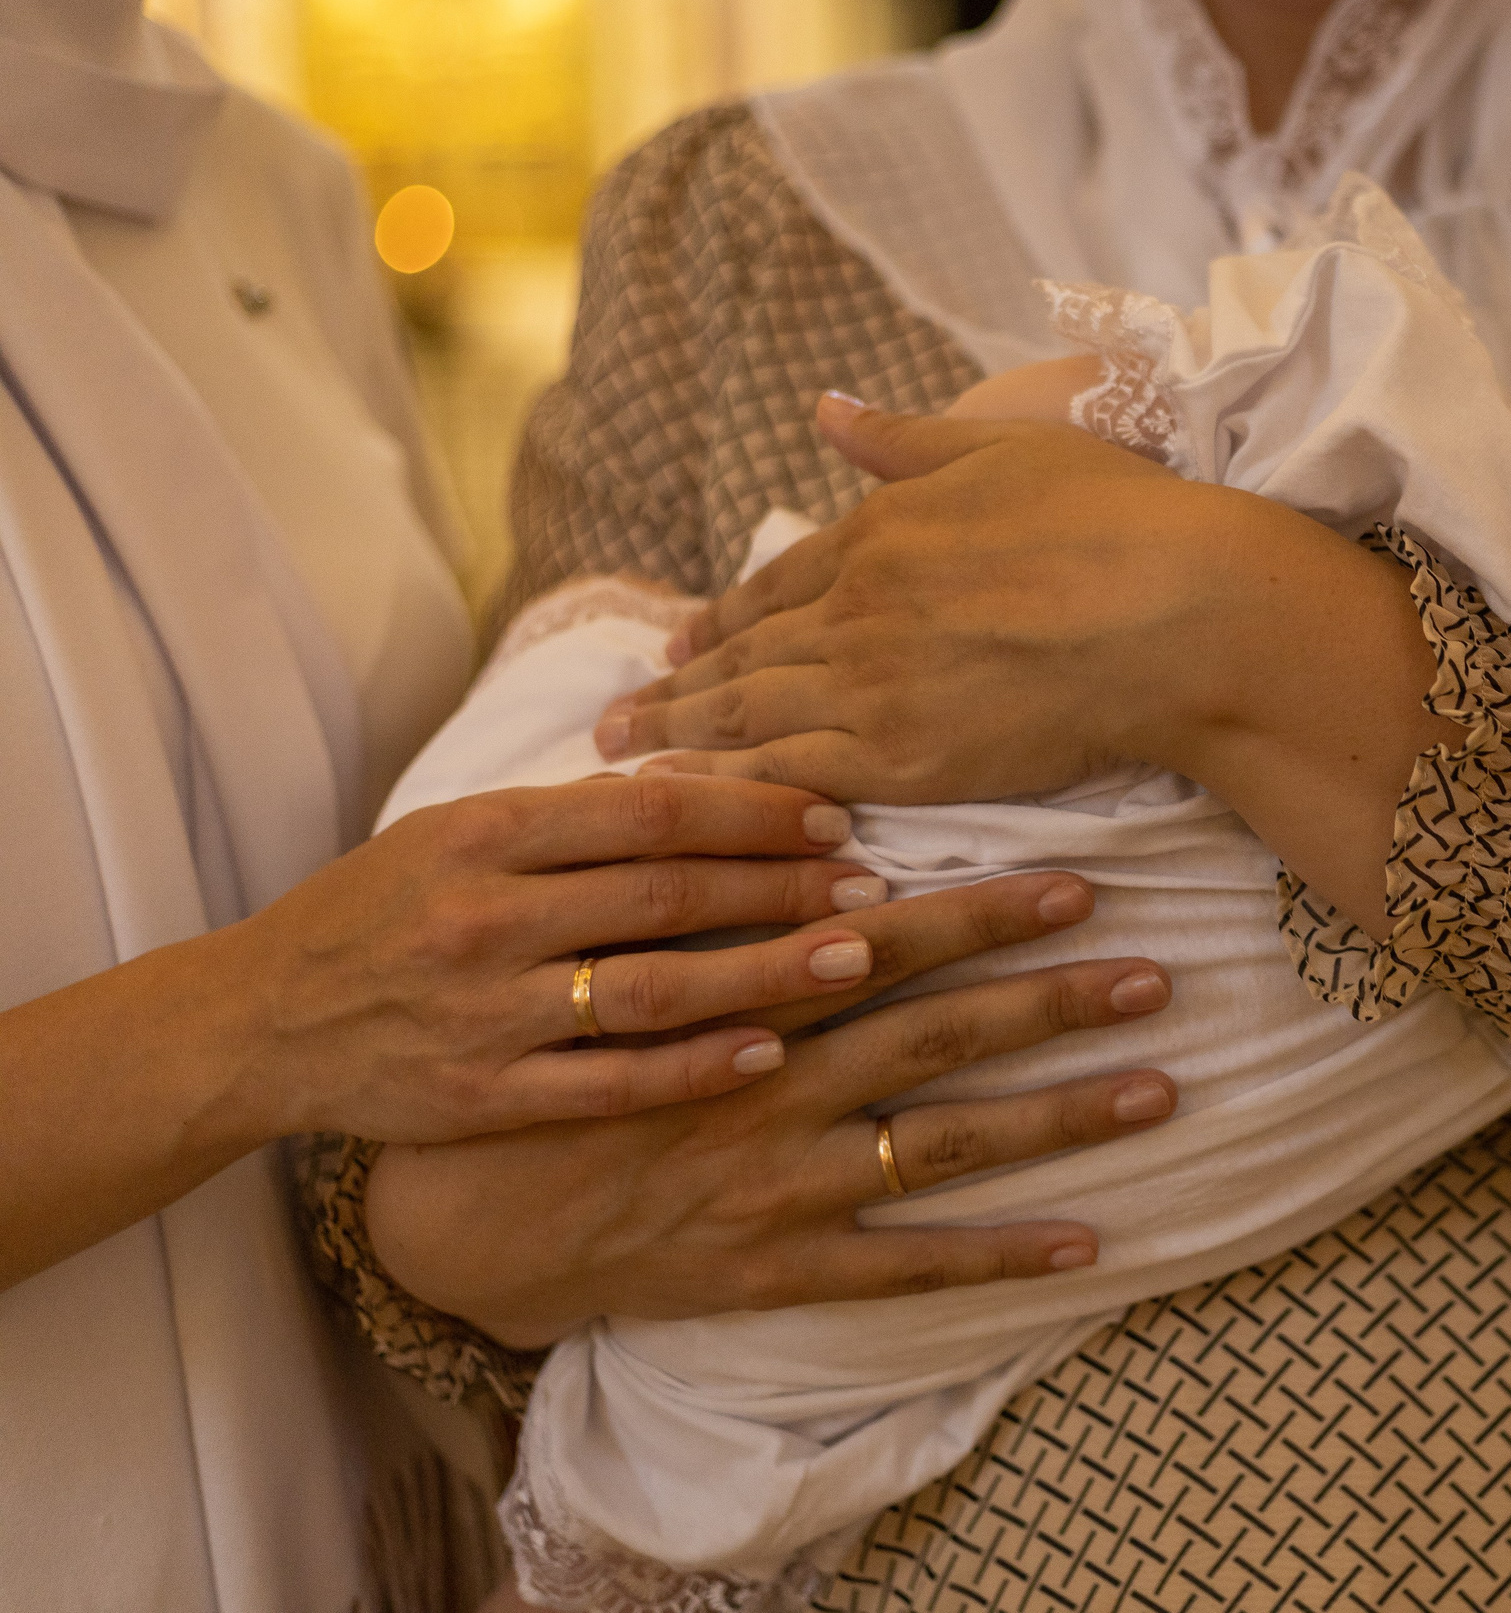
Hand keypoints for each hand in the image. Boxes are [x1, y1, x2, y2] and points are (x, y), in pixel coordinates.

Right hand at [221, 772, 899, 1142]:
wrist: (260, 1023)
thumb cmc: (381, 913)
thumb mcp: (454, 834)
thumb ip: (569, 819)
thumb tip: (701, 786)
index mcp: (483, 834)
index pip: (650, 811)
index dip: (753, 811)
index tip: (835, 816)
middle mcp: (485, 918)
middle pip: (668, 895)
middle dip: (784, 888)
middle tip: (878, 884)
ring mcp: (484, 1013)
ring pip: (655, 988)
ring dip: (767, 973)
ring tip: (857, 958)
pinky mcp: (484, 1097)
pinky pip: (611, 1082)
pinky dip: (697, 1068)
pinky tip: (773, 1051)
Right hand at [365, 871, 1178, 1345]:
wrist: (453, 1213)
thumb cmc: (534, 1062)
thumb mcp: (592, 959)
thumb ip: (690, 893)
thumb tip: (792, 816)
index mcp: (736, 1002)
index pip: (878, 943)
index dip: (979, 911)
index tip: (1076, 882)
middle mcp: (773, 1087)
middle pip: (937, 1034)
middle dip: (1050, 998)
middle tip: (1155, 969)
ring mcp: (778, 1182)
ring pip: (941, 1144)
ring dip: (1057, 1116)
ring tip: (1163, 1088)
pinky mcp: (770, 1265)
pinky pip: (902, 1266)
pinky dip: (995, 1255)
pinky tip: (1089, 1243)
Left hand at [595, 399, 1228, 802]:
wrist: (1178, 611)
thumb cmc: (1121, 519)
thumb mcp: (1006, 447)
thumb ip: (905, 441)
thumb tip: (823, 411)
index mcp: (881, 530)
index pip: (779, 583)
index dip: (723, 616)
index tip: (678, 639)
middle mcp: (855, 606)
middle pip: (745, 654)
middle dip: (674, 685)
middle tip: (613, 718)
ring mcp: (870, 685)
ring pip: (747, 715)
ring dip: (677, 737)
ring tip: (620, 760)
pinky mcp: (900, 759)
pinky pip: (788, 777)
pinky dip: (726, 788)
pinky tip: (682, 801)